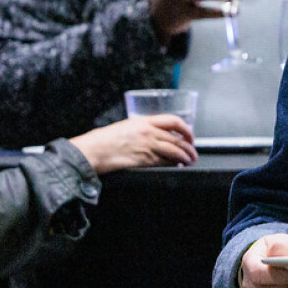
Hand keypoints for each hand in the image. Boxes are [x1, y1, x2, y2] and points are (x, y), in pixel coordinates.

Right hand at [68, 115, 196, 171]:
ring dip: (185, 157)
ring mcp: (147, 146)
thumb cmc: (105, 139)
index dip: (186, 129)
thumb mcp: (126, 127)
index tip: (190, 135)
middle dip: (189, 147)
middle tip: (193, 152)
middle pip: (177, 138)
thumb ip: (143, 129)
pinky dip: (173, 164)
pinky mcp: (145, 160)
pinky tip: (176, 166)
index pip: (173, 121)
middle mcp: (149, 132)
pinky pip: (165, 162)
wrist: (95, 150)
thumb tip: (157, 136)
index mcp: (144, 121)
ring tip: (189, 161)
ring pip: (174, 151)